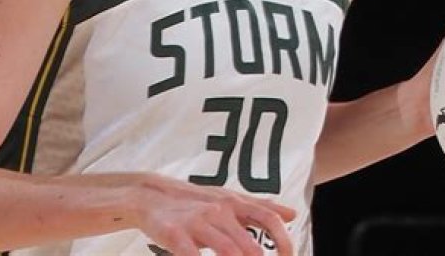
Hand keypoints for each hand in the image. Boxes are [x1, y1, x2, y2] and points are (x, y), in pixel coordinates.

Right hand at [136, 174, 294, 255]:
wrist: (151, 194)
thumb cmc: (195, 200)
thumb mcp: (228, 198)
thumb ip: (258, 208)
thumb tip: (293, 214)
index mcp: (233, 202)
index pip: (268, 218)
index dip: (284, 241)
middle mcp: (219, 211)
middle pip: (250, 246)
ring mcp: (198, 223)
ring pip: (228, 252)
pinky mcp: (176, 235)